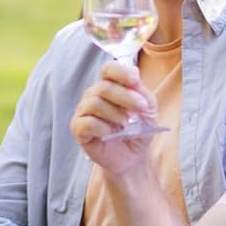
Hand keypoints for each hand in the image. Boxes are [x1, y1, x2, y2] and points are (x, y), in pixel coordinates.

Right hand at [70, 61, 157, 176]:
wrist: (132, 156)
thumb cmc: (137, 130)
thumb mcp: (147, 109)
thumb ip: (142, 92)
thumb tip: (134, 77)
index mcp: (110, 86)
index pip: (109, 69)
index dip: (121, 72)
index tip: (135, 81)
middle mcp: (93, 95)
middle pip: (104, 87)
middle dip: (126, 97)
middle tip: (140, 109)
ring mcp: (83, 111)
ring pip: (94, 103)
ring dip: (115, 114)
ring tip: (125, 125)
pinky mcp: (78, 129)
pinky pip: (87, 122)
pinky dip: (102, 127)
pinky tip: (110, 133)